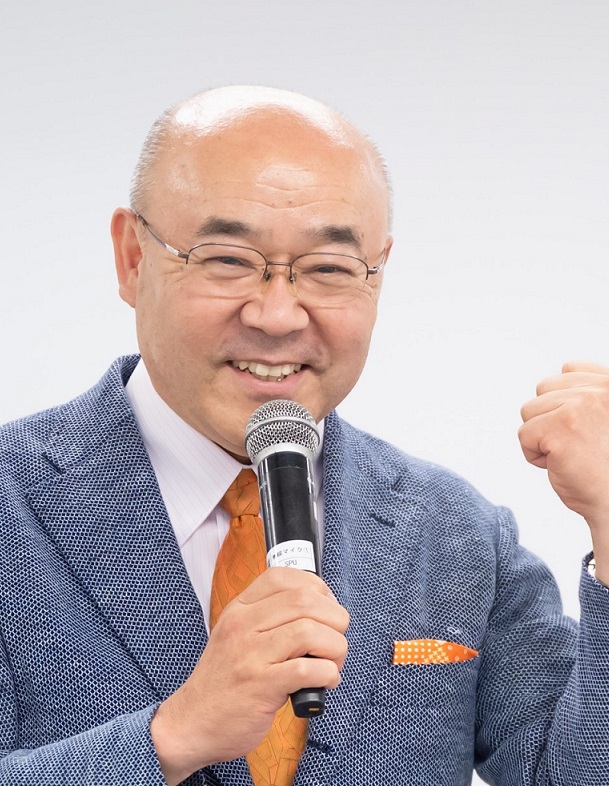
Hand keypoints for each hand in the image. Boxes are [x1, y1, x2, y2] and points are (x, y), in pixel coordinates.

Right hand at [150, 568, 348, 784]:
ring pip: (310, 632)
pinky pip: (307, 669)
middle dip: (334, 618)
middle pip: (304, 602)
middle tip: (336, 639)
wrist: (192, 722)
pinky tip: (326, 681)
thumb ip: (267, 618)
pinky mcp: (261, 686)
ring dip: (335, 647)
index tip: (326, 606)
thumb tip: (318, 610)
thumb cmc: (224, 680)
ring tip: (333, 663)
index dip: (315, 587)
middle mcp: (243, 626)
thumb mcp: (236, 635)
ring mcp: (251, 655)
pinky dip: (327, 674)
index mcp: (239, 609)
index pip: (282, 577)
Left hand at [519, 361, 608, 580]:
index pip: (570, 369)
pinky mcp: (559, 429)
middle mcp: (600, 390)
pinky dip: (534, 456)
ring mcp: (579, 407)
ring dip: (541, 437)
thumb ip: (588, 398)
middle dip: (549, 419)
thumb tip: (554, 384)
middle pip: (544, 390)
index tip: (578, 427)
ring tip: (570, 456)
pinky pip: (524, 435)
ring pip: (529, 411)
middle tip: (577, 446)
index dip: (562, 400)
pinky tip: (560, 466)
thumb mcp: (605, 418)